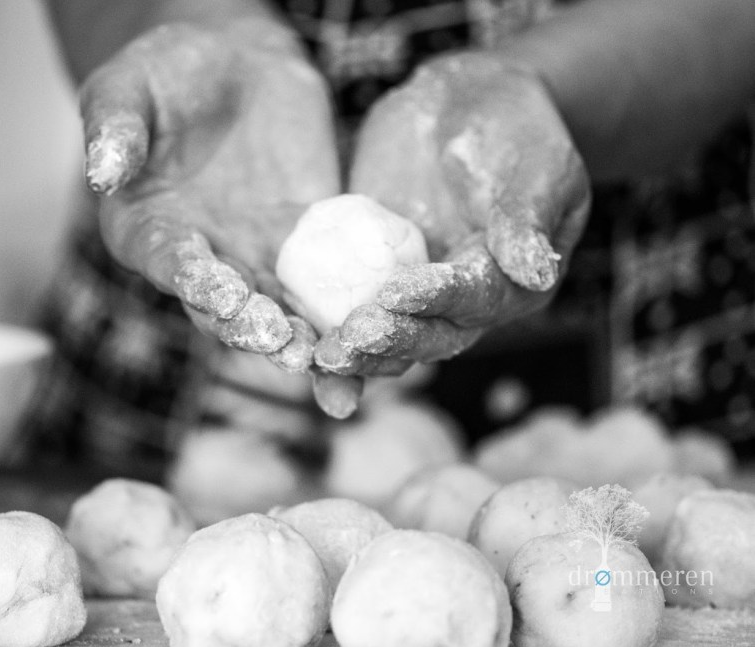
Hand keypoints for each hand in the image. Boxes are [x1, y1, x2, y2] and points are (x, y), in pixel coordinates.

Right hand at [80, 19, 362, 415]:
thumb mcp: (128, 85)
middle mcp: (202, 258)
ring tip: (336, 365)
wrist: (233, 60)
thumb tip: (101, 170)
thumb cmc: (167, 71)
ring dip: (307, 342)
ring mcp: (256, 256)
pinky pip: (328, 284)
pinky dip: (349, 314)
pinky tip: (379, 338)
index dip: (197, 283)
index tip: (227, 296)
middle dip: (259, 331)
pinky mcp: (307, 244)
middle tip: (289, 349)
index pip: (170, 265)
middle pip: (229, 309)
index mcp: (148, 232)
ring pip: (281, 312)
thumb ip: (114, 125)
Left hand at [316, 52, 590, 375]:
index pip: (475, 299)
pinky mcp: (379, 278)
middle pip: (432, 336)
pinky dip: (329, 328)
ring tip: (323, 356)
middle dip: (392, 340)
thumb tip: (536, 272)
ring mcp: (420, 292)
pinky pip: (353, 309)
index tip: (396, 294)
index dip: (436, 300)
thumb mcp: (531, 162)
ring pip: (391, 336)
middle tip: (351, 339)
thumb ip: (524, 216)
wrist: (463, 100)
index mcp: (514, 282)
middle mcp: (468, 302)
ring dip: (359, 352)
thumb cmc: (511, 124)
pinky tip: (301, 340)